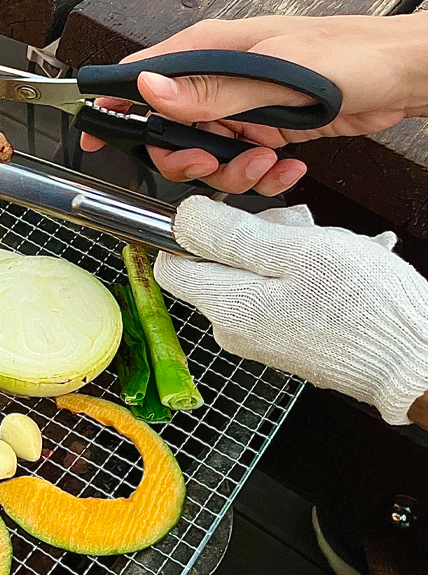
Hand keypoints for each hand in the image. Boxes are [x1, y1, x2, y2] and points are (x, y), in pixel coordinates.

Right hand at [80, 13, 427, 194]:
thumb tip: (148, 89)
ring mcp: (238, 104)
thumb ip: (209, 90)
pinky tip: (287, 166)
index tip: (92, 135)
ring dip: (231, 172)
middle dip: (186, 158)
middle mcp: (216, 77)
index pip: (139, 75)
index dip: (111, 105)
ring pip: (203, 155)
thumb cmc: (351, 57)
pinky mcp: (261, 127)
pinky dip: (260, 175)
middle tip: (212, 162)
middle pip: (166, 131)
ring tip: (267, 162)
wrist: (405, 74)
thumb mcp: (274, 74)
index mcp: (208, 49)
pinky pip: (239, 164)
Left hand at [153, 195, 427, 425]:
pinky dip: (308, 271)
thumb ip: (229, 235)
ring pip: (257, 272)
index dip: (195, 231)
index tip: (232, 215)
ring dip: (292, 250)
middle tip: (302, 230)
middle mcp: (234, 328)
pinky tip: (341, 266)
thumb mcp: (293, 251)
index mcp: (225, 307)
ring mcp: (262, 335)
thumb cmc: (366, 308)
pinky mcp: (288, 337)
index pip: (172, 263)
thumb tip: (181, 219)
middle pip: (219, 262)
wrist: (416, 359)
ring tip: (332, 250)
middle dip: (259, 235)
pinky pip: (283, 291)